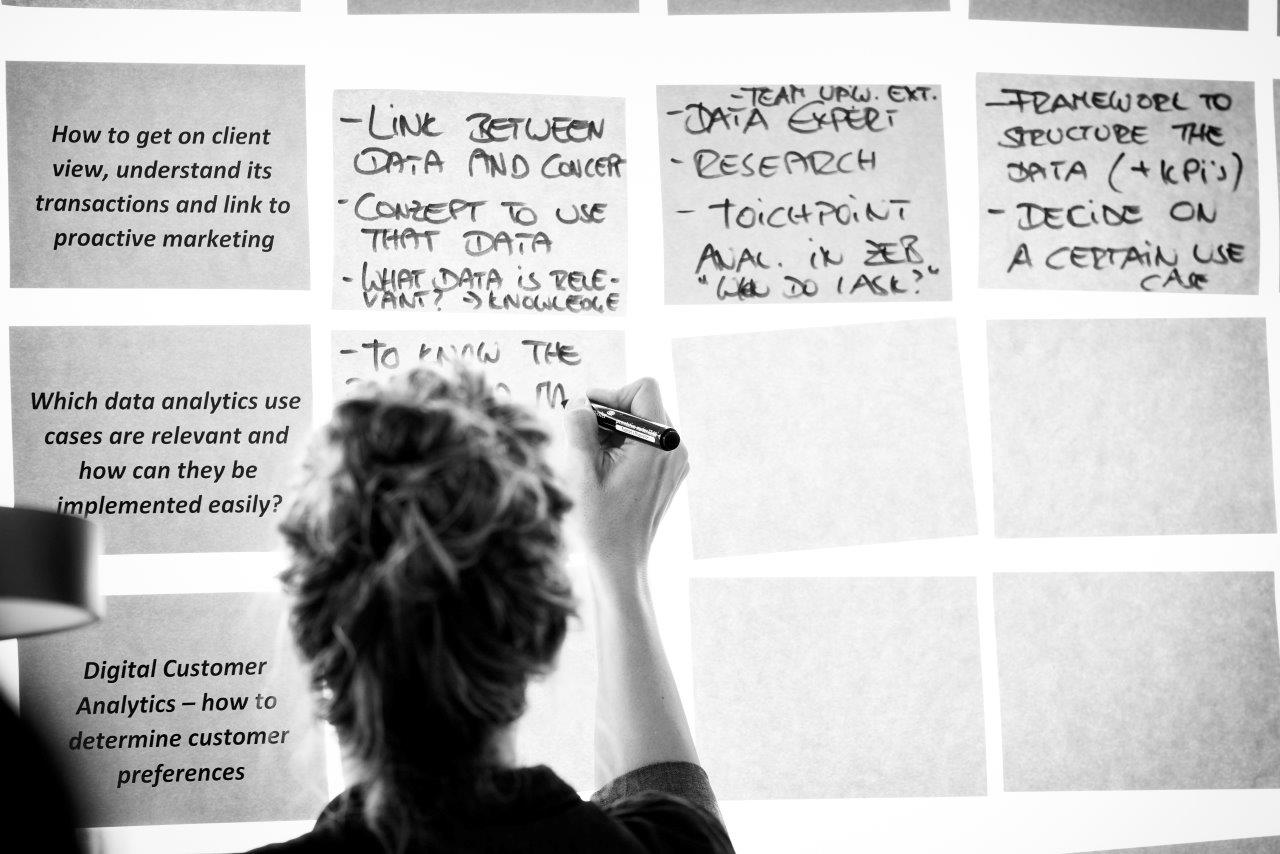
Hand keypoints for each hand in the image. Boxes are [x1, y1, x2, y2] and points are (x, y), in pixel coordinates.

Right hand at [564, 378, 689, 591]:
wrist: (621, 562)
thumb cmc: (601, 523)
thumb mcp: (582, 471)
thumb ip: (580, 428)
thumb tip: (579, 402)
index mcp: (659, 444)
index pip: (643, 389)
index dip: (612, 395)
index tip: (589, 416)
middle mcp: (675, 448)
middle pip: (643, 404)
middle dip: (610, 414)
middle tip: (584, 439)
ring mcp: (676, 461)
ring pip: (643, 422)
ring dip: (615, 431)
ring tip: (594, 459)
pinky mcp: (670, 472)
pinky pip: (647, 442)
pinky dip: (625, 445)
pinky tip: (606, 469)